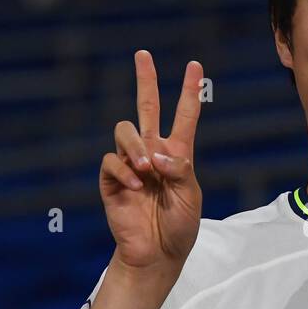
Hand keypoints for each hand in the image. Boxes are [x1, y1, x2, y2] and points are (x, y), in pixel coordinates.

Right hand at [100, 51, 204, 272]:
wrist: (157, 254)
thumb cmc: (179, 226)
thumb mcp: (190, 197)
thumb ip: (179, 171)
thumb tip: (156, 154)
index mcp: (177, 154)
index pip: (184, 116)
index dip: (189, 91)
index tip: (195, 66)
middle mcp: (152, 153)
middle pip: (146, 108)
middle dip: (145, 80)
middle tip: (143, 55)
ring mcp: (130, 164)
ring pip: (125, 131)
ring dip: (135, 146)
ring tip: (145, 170)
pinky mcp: (112, 181)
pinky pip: (111, 162)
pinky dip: (123, 171)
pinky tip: (134, 186)